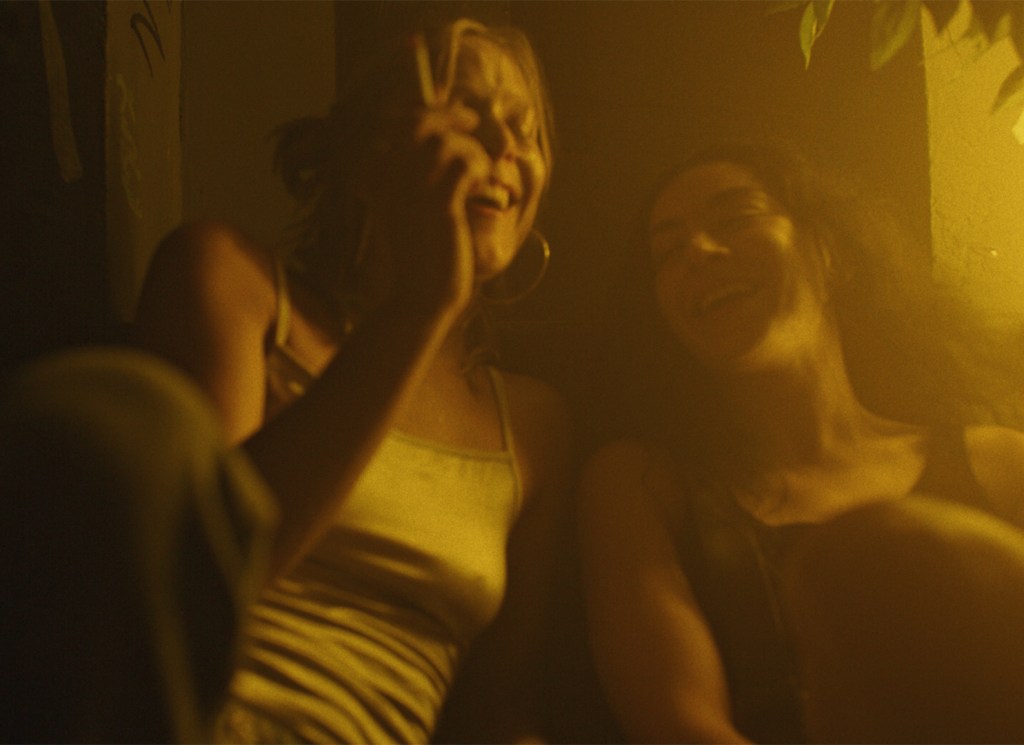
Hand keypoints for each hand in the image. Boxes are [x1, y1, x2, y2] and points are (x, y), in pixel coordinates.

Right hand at [360, 65, 489, 320]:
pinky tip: (481, 189)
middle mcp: (386, 176)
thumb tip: (441, 130)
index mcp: (374, 174)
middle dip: (452, 116)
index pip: (398, 121)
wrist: (420, 295)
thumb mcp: (409, 205)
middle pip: (419, 121)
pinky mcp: (438, 205)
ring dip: (471, 152)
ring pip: (447, 143)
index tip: (454, 109)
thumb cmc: (420, 251)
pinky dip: (480, 171)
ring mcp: (411, 189)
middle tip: (473, 121)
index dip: (429, 109)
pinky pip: (466, 165)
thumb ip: (417, 168)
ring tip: (478, 175)